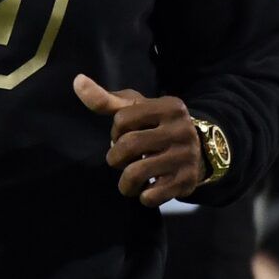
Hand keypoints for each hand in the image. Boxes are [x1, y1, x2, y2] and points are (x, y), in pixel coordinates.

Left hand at [76, 74, 204, 206]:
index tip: (123, 137)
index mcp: (168, 106)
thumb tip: (77, 81)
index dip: (115, 132)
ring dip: (125, 183)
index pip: (122, 119)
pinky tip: (147, 190)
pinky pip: (152, 195)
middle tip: (120, 161)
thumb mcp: (137, 109)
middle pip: (128, 145)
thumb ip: (106, 100)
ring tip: (128, 182)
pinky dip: (144, 197)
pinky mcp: (187, 181)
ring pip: (137, 173)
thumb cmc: (157, 126)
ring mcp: (186, 156)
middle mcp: (181, 129)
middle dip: (115, 158)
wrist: (201, 151)